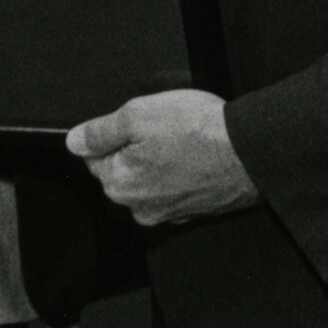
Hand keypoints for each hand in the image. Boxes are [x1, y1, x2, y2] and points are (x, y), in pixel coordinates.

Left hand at [66, 89, 258, 224]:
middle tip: (163, 131)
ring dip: (160, 160)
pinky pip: (176, 187)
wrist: (252, 150)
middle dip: (136, 148)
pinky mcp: (196, 211)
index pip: (95, 158)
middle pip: (122, 170)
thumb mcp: (138, 115)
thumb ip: (100, 131)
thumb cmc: (199, 131)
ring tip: (183, 142)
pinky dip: (182, 172)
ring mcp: (171, 213)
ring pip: (150, 179)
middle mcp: (142, 208)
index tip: (137, 126)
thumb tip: (75, 141)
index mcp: (121, 185)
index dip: (114, 135)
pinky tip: (196, 156)